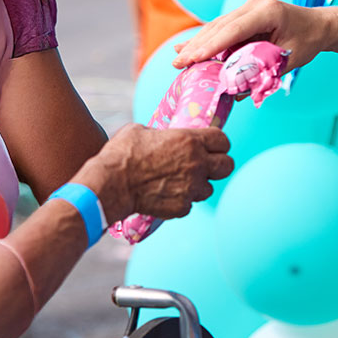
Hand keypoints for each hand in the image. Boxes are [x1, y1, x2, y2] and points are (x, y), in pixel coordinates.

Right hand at [74, 123, 233, 222]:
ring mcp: (191, 186)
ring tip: (180, 183)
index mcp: (190, 140)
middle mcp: (197, 163)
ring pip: (209, 188)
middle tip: (204, 167)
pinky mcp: (181, 207)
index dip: (218, 144)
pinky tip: (166, 196)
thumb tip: (160, 136)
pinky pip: (190, 205)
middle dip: (218, 166)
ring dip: (198, 186)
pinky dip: (181, 202)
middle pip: (227, 166)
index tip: (211, 147)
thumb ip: (161, 133)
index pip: (223, 140)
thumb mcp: (141, 130)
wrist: (110, 184)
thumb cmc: (122, 154)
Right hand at [171, 0, 324, 72]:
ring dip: (198, 43)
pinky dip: (207, 39)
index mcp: (268, 11)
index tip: (192, 59)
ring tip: (178, 59)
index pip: (234, 30)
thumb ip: (261, 71)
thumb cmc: (307, 42)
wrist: (318, 25)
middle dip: (198, 46)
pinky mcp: (245, 12)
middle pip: (221, 27)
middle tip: (177, 64)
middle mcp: (256, 4)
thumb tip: (233, 90)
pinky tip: (187, 47)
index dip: (212, 46)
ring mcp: (249, 6)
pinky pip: (223, 27)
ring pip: (218, 26)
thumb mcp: (287, 59)